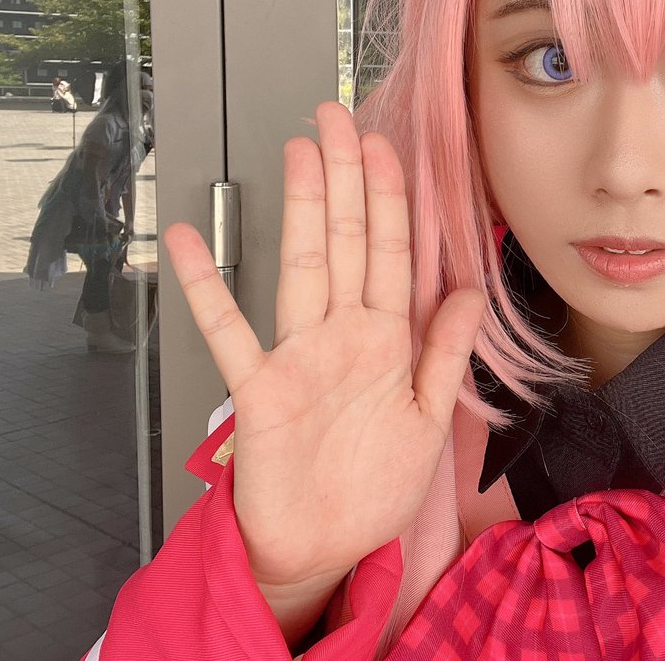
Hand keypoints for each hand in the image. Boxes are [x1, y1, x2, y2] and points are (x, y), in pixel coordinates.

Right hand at [165, 102, 484, 608]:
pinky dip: (207, 289)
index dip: (392, 198)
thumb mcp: (429, 415)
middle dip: (347, 178)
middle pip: (349, 241)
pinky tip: (191, 243)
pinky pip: (229, 332)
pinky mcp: (259, 390)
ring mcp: (299, 355)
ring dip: (304, 209)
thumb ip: (447, 350)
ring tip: (301, 151)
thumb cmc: (375, 485)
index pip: (394, 253)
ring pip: (305, 266)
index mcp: (388, 339)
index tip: (387, 146)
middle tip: (338, 116)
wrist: (328, 548)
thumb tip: (473, 288)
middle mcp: (344, 335)